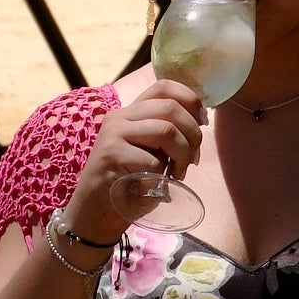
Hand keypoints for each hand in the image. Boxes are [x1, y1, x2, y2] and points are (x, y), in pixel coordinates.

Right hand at [62, 79, 204, 245]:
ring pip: (166, 130)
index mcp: (131, 112)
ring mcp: (113, 134)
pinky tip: (157, 184)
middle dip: (193, 134)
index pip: (164, 86)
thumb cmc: (130, 183)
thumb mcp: (152, 151)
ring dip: (182, 155)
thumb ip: (169, 134)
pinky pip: (152, 161)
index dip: (190, 99)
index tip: (202, 122)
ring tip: (178, 172)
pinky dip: (162, 175)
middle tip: (192, 159)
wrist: (96, 212)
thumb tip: (201, 121)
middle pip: (170, 107)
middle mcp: (120, 117)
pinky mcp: (110, 154)